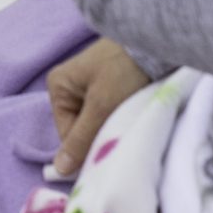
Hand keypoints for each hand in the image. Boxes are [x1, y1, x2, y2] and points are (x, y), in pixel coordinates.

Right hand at [47, 38, 148, 178]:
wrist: (155, 43)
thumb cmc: (123, 71)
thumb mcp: (101, 107)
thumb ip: (80, 139)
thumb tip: (58, 169)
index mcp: (57, 87)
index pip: (67, 134)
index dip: (87, 146)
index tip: (110, 150)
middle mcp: (69, 86)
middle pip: (80, 129)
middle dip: (100, 135)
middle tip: (121, 136)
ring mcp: (88, 85)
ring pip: (96, 122)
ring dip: (112, 127)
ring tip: (129, 124)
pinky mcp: (107, 86)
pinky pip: (107, 112)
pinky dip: (119, 118)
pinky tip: (132, 116)